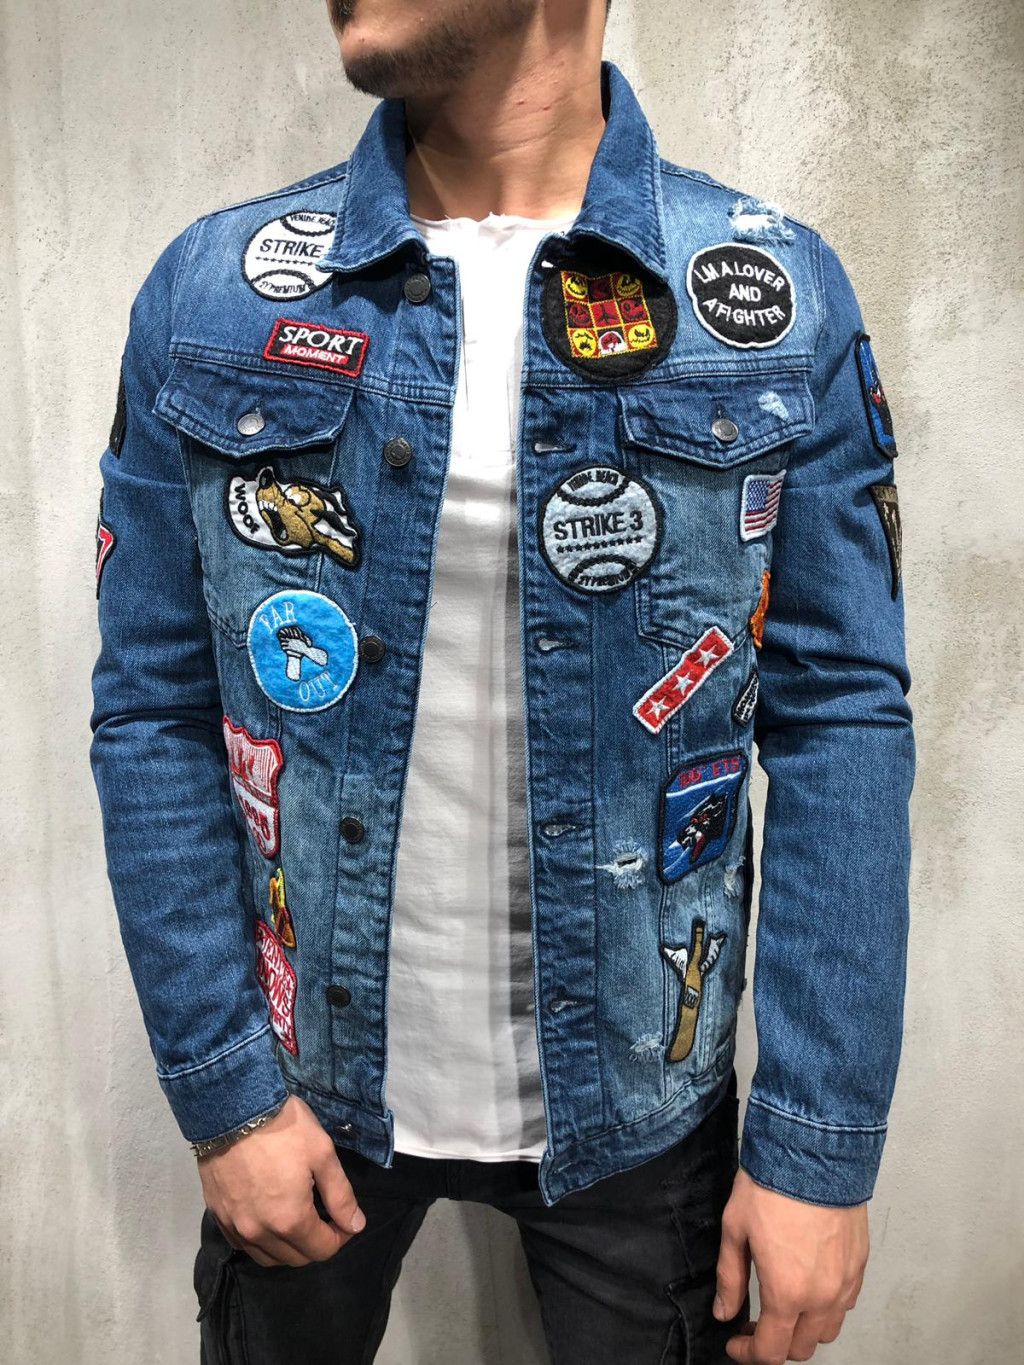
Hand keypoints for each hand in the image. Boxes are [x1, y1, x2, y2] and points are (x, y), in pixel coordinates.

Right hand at [197, 1095, 364, 1266]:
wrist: (232, 1108)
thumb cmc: (284, 1128)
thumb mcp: (322, 1154)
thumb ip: (341, 1196)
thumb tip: (355, 1226)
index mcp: (290, 1220)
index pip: (322, 1250)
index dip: (340, 1237)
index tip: (343, 1219)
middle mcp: (260, 1233)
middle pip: (296, 1259)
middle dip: (315, 1244)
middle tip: (323, 1217)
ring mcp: (235, 1226)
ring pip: (267, 1257)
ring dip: (288, 1248)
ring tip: (296, 1220)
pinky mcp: (218, 1215)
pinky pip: (243, 1244)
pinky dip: (260, 1241)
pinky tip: (267, 1219)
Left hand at [714, 1167, 866, 1362]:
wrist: (813, 1150)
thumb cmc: (772, 1185)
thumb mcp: (735, 1229)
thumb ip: (730, 1278)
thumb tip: (724, 1311)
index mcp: (787, 1293)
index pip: (771, 1351)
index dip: (748, 1354)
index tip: (735, 1343)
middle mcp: (822, 1297)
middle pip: (802, 1347)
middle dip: (775, 1344)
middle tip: (755, 1324)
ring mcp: (846, 1282)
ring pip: (828, 1330)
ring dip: (804, 1329)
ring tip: (783, 1306)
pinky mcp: (860, 1264)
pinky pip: (845, 1304)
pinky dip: (827, 1308)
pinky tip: (809, 1286)